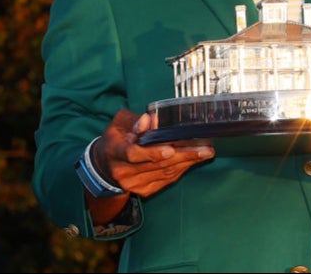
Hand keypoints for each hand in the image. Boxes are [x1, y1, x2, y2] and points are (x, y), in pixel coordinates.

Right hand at [93, 109, 214, 197]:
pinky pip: (166, 180)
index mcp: (115, 151)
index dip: (152, 153)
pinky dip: (181, 170)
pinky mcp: (144, 190)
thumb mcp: (120, 123)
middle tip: (204, 149)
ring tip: (205, 152)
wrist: (106, 165)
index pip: (133, 154)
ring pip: (165, 173)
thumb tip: (151, 120)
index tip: (170, 149)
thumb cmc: (116, 138)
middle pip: (156, 165)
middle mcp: (124, 171)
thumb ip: (136, 121)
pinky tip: (193, 161)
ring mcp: (134, 184)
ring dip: (187, 162)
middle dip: (183, 156)